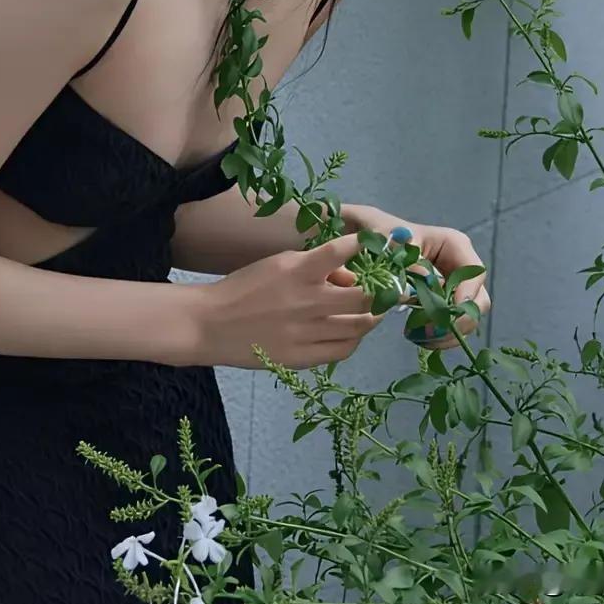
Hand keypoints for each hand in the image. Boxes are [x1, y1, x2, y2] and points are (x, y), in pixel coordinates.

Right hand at [194, 231, 387, 369]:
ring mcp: (307, 333)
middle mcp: (308, 301)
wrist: (211, 324)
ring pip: (360, 326)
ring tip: (376, 310)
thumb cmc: (245, 288)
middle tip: (393, 288)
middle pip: (364, 296)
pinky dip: (354, 339)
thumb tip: (348, 276)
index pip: (342, 251)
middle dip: (384, 291)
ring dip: (373, 316)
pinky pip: (343, 350)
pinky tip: (352, 332)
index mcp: (299, 271)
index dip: (367, 246)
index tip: (386, 244)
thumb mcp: (278, 264)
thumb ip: (314, 267)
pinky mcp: (303, 358)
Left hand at [330, 204, 490, 350]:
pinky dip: (438, 335)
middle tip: (430, 332)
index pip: (474, 273)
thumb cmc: (380, 233)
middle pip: (477, 299)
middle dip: (458, 320)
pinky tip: (417, 337)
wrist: (366, 240)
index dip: (466, 295)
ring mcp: (453, 286)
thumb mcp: (391, 241)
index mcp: (454, 245)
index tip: (446, 314)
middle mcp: (459, 267)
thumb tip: (428, 280)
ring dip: (447, 332)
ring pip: (466, 317)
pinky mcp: (442, 302)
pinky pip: (450, 324)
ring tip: (418, 338)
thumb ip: (408, 259)